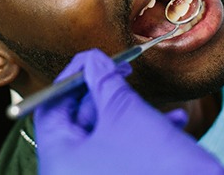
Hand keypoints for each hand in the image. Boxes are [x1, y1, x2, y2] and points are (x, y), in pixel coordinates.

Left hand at [34, 49, 223, 174]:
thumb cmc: (156, 167)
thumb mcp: (125, 113)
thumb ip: (103, 80)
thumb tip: (92, 60)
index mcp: (60, 160)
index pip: (50, 107)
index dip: (71, 78)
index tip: (92, 60)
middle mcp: (71, 173)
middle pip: (78, 118)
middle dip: (105, 92)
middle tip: (122, 71)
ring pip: (105, 132)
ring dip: (132, 111)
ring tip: (155, 102)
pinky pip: (122, 149)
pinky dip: (144, 132)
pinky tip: (173, 121)